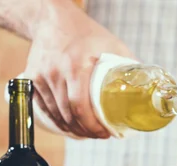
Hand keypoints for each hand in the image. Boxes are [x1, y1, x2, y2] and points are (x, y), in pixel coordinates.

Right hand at [25, 1, 133, 138]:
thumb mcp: (113, 45)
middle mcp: (55, 72)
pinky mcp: (32, 79)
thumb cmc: (87, 34)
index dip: (92, 125)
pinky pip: (43, 108)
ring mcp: (41, 77)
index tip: (104, 133)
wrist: (53, 20)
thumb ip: (129, 67)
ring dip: (72, 129)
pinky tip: (69, 126)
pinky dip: (57, 121)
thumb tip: (145, 92)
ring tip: (87, 133)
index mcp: (76, 65)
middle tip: (99, 135)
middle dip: (85, 130)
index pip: (80, 106)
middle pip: (68, 114)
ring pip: (56, 114)